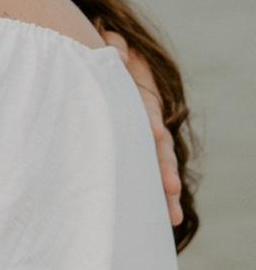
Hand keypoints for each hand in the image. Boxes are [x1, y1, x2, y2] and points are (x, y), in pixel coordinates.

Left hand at [102, 29, 183, 226]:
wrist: (100, 65)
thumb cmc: (97, 57)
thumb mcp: (106, 50)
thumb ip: (113, 50)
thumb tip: (115, 53)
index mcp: (139, 93)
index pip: (147, 110)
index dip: (150, 122)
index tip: (155, 135)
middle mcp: (146, 118)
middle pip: (157, 146)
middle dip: (163, 168)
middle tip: (170, 191)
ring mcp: (140, 135)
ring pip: (154, 165)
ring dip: (162, 190)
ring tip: (172, 217)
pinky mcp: (130, 149)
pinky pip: (141, 172)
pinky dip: (149, 193)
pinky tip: (157, 219)